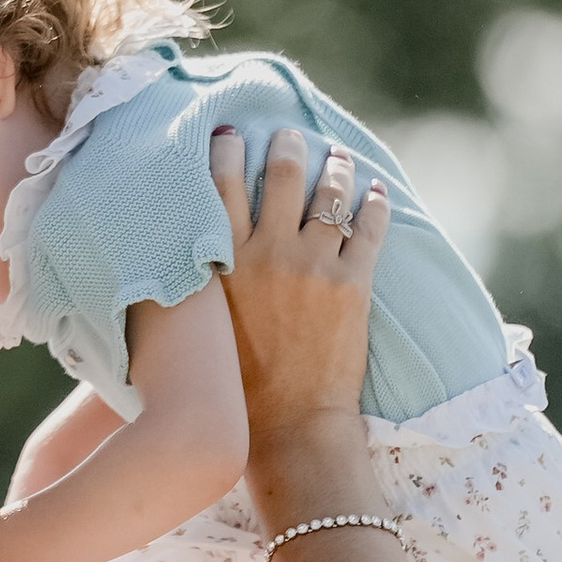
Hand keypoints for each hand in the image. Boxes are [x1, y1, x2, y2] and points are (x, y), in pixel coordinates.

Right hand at [209, 124, 388, 507]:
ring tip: (337, 155)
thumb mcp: (202, 327)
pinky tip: (375, 190)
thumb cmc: (236, 387)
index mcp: (223, 265)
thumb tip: (186, 260)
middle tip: (289, 135)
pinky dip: (373, 204)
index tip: (229, 135)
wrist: (289, 427)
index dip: (226, 154)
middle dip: (285, 146)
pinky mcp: (353, 284)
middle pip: (279, 176)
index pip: (221, 188)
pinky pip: (369, 228)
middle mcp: (267, 254)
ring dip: (335, 168)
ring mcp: (313, 266)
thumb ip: (200, 285)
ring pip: (328, 194)